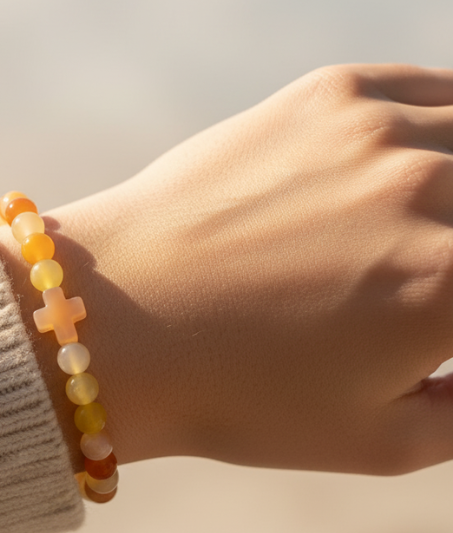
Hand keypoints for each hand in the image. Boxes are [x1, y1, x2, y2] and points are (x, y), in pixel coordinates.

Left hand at [0, 64, 452, 474]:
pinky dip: (444, 127)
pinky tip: (419, 165)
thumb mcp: (378, 440)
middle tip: (430, 276)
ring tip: (423, 230)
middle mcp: (428, 190)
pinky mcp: (325, 97)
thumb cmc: (233, 396)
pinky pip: (427, 92)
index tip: (444, 316)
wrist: (113, 322)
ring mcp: (375, 130)